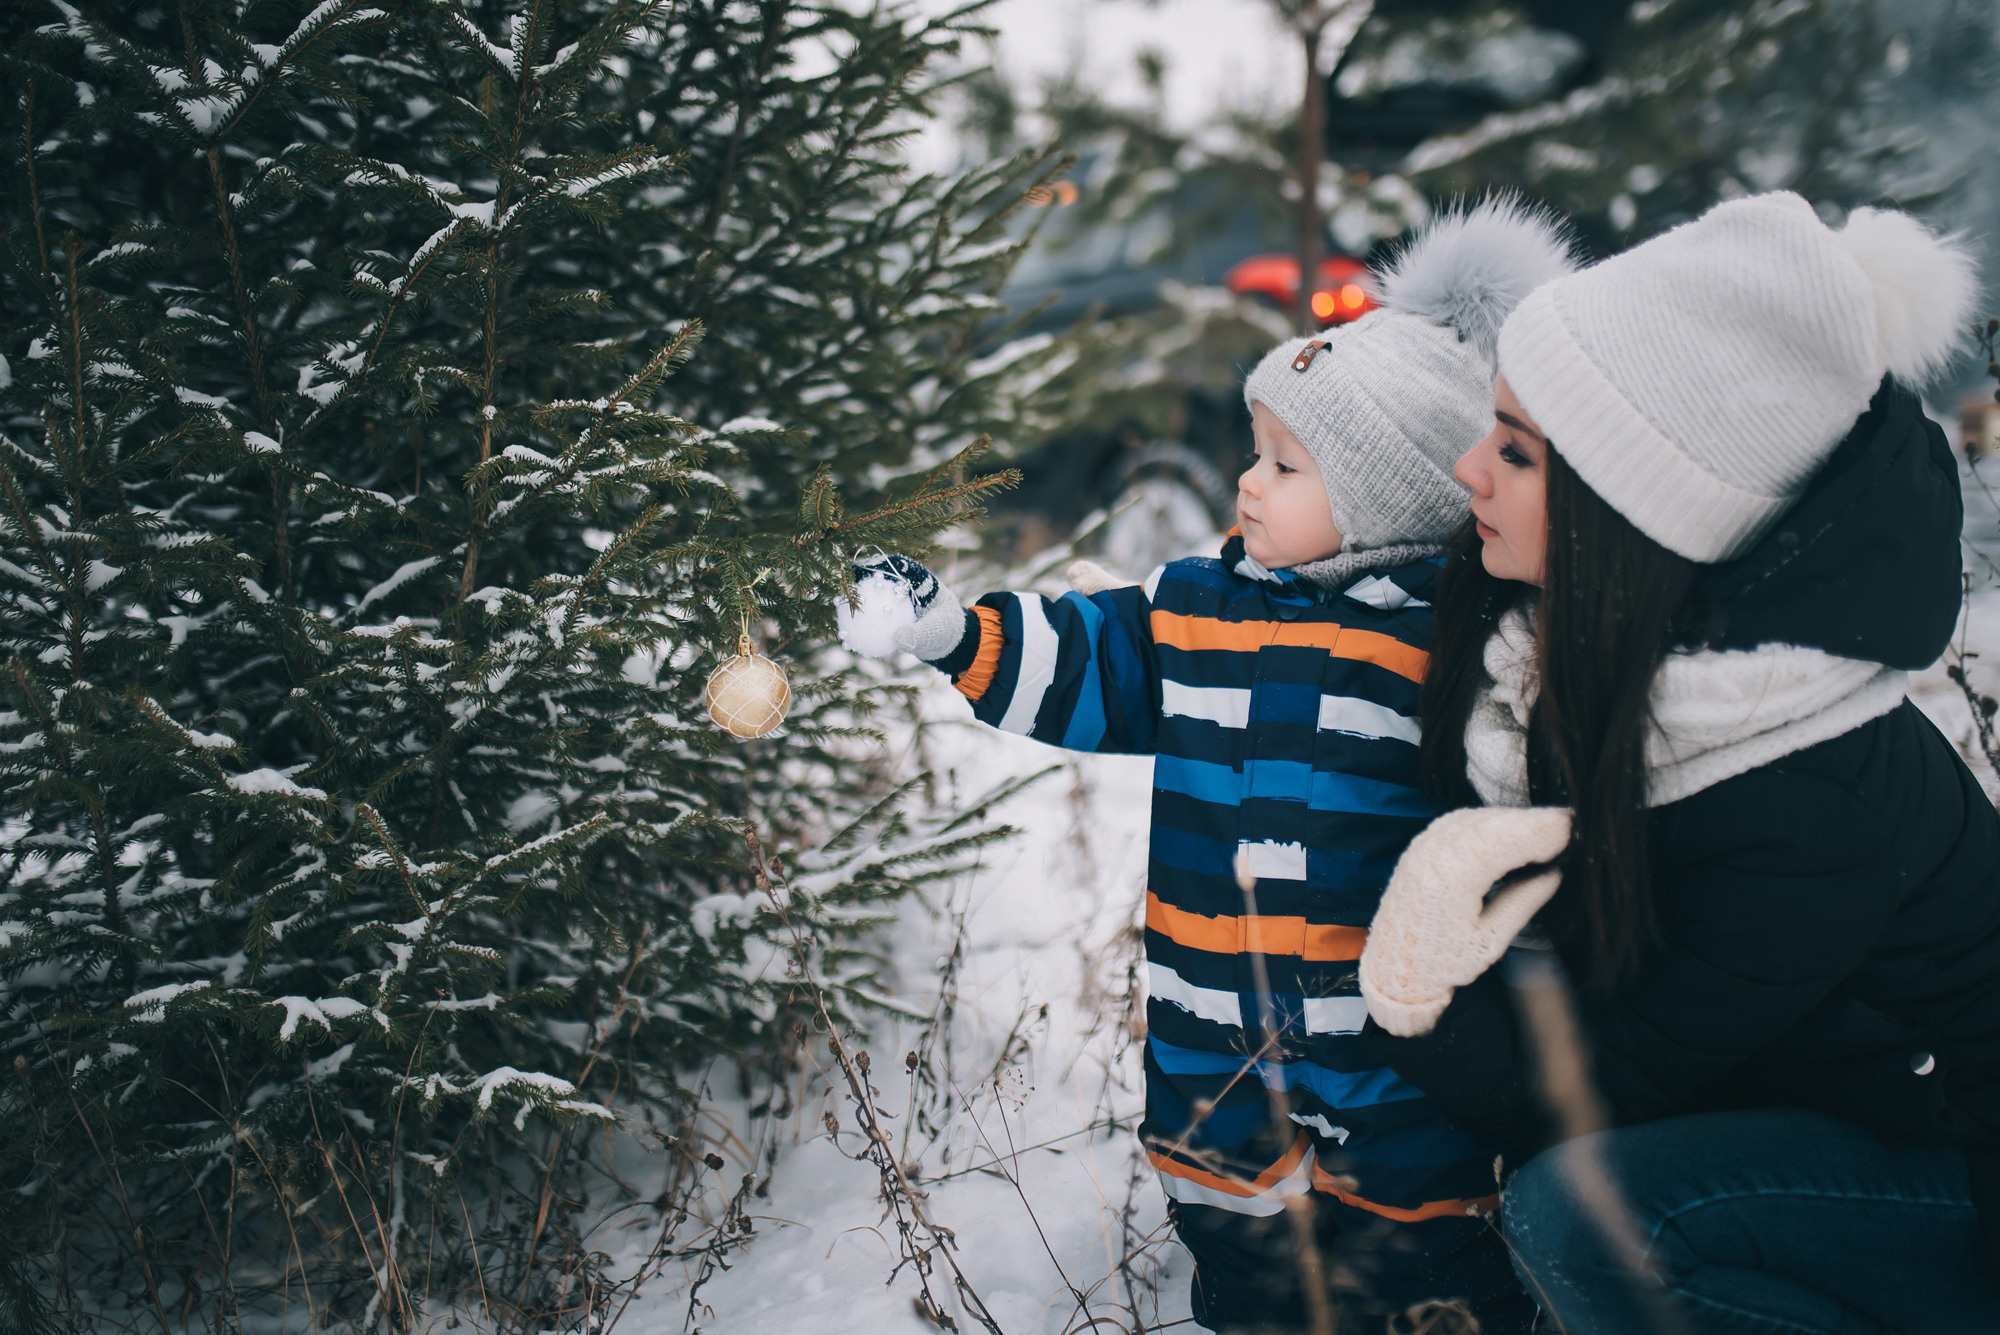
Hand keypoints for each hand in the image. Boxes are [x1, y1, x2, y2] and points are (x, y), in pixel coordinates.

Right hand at [836, 553, 968, 661]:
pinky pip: (872, 611)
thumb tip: (899, 638)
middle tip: (845, 582)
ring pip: (874, 590)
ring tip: (838, 601)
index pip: (902, 566)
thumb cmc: (945, 633)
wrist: (947, 644)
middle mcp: (907, 584)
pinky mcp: (889, 610)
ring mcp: (897, 596)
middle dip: (862, 573)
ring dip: (857, 593)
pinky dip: (860, 616)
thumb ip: (919, 635)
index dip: (883, 562)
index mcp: (923, 580)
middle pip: (883, 573)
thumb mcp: (935, 634)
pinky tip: (845, 627)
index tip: (868, 568)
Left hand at [1359, 806, 1571, 1037]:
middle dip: (1531, 821)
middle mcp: (1432, 856)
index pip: (1499, 842)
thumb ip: (1521, 904)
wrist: (1393, 962)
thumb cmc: (1442, 961)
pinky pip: (1463, 821)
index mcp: (1449, 882)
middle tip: (1568, 824)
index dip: (1536, 831)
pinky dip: (1492, 822)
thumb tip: (1554, 874)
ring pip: (1478, 819)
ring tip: (1548, 829)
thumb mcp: (1488, 942)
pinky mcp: (1422, 843)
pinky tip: (1514, 830)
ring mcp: (1424, 846)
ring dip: (1514, 820)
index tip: (1569, 829)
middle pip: (1491, 824)